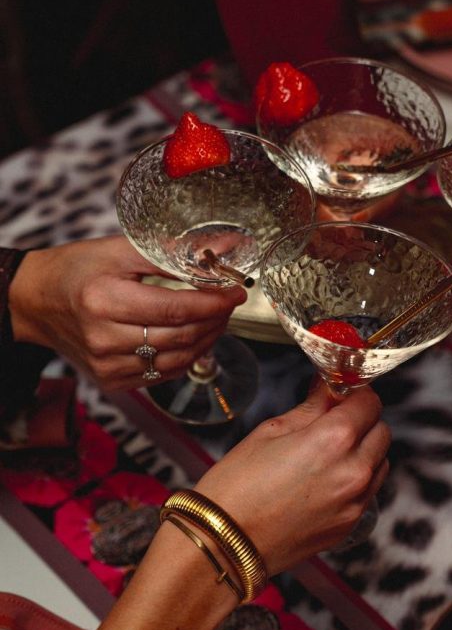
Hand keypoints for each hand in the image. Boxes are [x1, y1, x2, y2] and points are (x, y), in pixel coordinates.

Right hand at [9, 237, 246, 388]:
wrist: (38, 301)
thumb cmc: (78, 269)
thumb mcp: (120, 249)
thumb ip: (171, 253)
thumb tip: (219, 253)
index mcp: (104, 299)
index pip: (174, 309)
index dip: (212, 303)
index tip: (236, 293)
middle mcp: (103, 338)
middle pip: (179, 337)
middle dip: (215, 320)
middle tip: (229, 303)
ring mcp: (107, 365)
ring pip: (176, 360)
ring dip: (206, 339)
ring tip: (216, 318)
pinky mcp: (111, 381)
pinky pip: (162, 374)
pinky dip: (186, 356)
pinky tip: (194, 337)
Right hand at [195, 381, 390, 567]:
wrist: (222, 545)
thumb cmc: (237, 486)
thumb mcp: (270, 431)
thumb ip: (311, 407)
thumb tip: (329, 389)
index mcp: (334, 440)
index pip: (370, 402)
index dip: (354, 395)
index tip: (339, 396)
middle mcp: (354, 471)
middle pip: (382, 431)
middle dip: (362, 421)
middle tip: (333, 422)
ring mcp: (356, 503)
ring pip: (380, 463)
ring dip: (364, 452)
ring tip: (328, 454)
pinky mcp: (350, 526)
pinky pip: (369, 493)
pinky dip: (357, 481)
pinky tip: (325, 481)